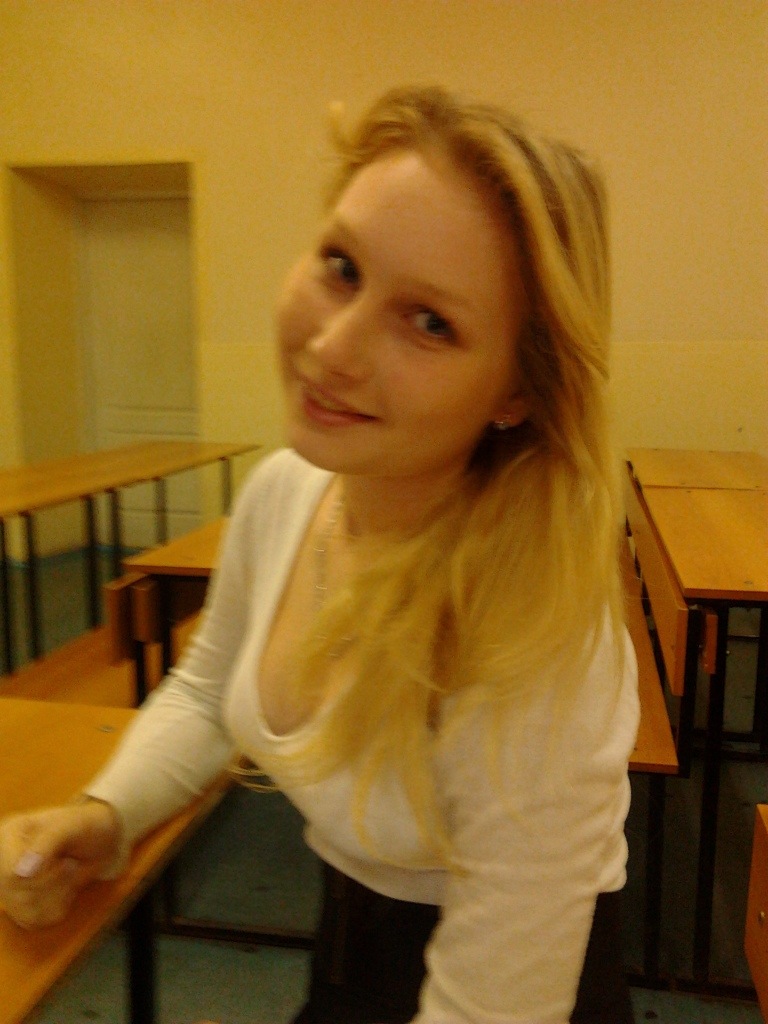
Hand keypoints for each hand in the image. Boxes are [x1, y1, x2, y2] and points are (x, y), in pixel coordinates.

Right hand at [0, 800, 121, 928]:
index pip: (10, 874)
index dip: (40, 876)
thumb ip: (47, 843)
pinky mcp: (23, 903)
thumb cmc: (87, 826)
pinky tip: (65, 890)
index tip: (63, 862)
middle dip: (52, 884)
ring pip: (24, 911)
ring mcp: (11, 883)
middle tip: (69, 865)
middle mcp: (4, 859)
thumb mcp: (72, 826)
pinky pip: (33, 921)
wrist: (102, 839)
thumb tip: (21, 872)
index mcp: (10, 834)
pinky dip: (56, 908)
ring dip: (56, 896)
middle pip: (17, 895)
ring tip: (67, 874)